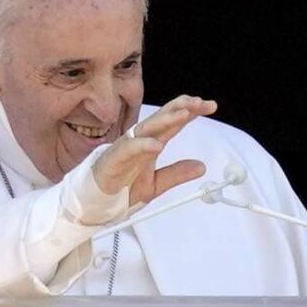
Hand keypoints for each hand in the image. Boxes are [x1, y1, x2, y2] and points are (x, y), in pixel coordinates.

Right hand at [92, 95, 217, 205]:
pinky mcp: (113, 159)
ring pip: (147, 129)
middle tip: (200, 103)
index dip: (191, 112)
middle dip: (181, 108)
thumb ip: (177, 174)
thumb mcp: (156, 184)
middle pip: (162, 119)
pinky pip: (129, 149)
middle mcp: (139, 141)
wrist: (96, 203)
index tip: (210, 106)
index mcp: (151, 144)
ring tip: (184, 114)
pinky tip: (157, 144)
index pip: (173, 123)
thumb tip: (201, 167)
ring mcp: (126, 148)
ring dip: (166, 120)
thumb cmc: (121, 189)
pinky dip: (143, 145)